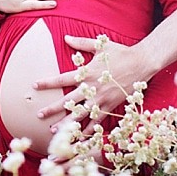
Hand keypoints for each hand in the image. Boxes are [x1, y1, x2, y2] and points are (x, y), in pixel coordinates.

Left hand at [34, 35, 154, 127]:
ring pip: (80, 114)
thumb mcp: (100, 45)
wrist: (142, 63)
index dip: (47, 83)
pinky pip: (97, 121)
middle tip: (39, 115)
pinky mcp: (110, 106)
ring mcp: (101, 99)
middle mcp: (92, 88)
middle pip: (68, 101)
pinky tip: (78, 138)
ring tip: (54, 131)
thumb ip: (81, 43)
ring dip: (66, 123)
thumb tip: (65, 38)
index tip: (34, 86)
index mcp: (87, 73)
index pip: (62, 79)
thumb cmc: (120, 52)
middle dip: (52, 109)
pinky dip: (88, 130)